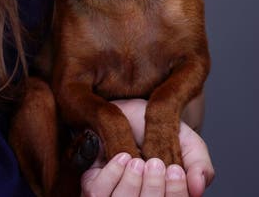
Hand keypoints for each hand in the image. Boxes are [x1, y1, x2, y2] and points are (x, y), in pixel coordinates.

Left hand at [80, 99, 213, 196]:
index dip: (174, 195)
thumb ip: (199, 164)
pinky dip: (111, 176)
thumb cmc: (159, 127)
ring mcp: (116, 195)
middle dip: (153, 190)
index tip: (175, 171)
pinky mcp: (93, 183)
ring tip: (138, 161)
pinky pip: (97, 192)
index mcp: (166, 196)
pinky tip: (122, 158)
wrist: (128, 105)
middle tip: (156, 164)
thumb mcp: (187, 142)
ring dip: (132, 185)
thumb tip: (197, 188)